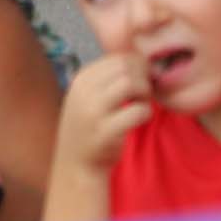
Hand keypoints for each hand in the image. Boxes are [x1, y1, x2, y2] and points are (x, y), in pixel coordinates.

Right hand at [56, 52, 152, 172]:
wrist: (74, 163)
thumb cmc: (89, 127)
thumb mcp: (89, 96)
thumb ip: (108, 78)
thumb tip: (141, 60)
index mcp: (81, 79)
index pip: (118, 57)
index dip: (137, 66)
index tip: (141, 81)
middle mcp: (84, 91)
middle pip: (126, 67)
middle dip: (143, 78)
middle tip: (144, 94)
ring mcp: (93, 111)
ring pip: (131, 84)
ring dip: (145, 93)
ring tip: (141, 104)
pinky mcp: (105, 131)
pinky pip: (138, 111)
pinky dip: (146, 113)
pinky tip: (140, 120)